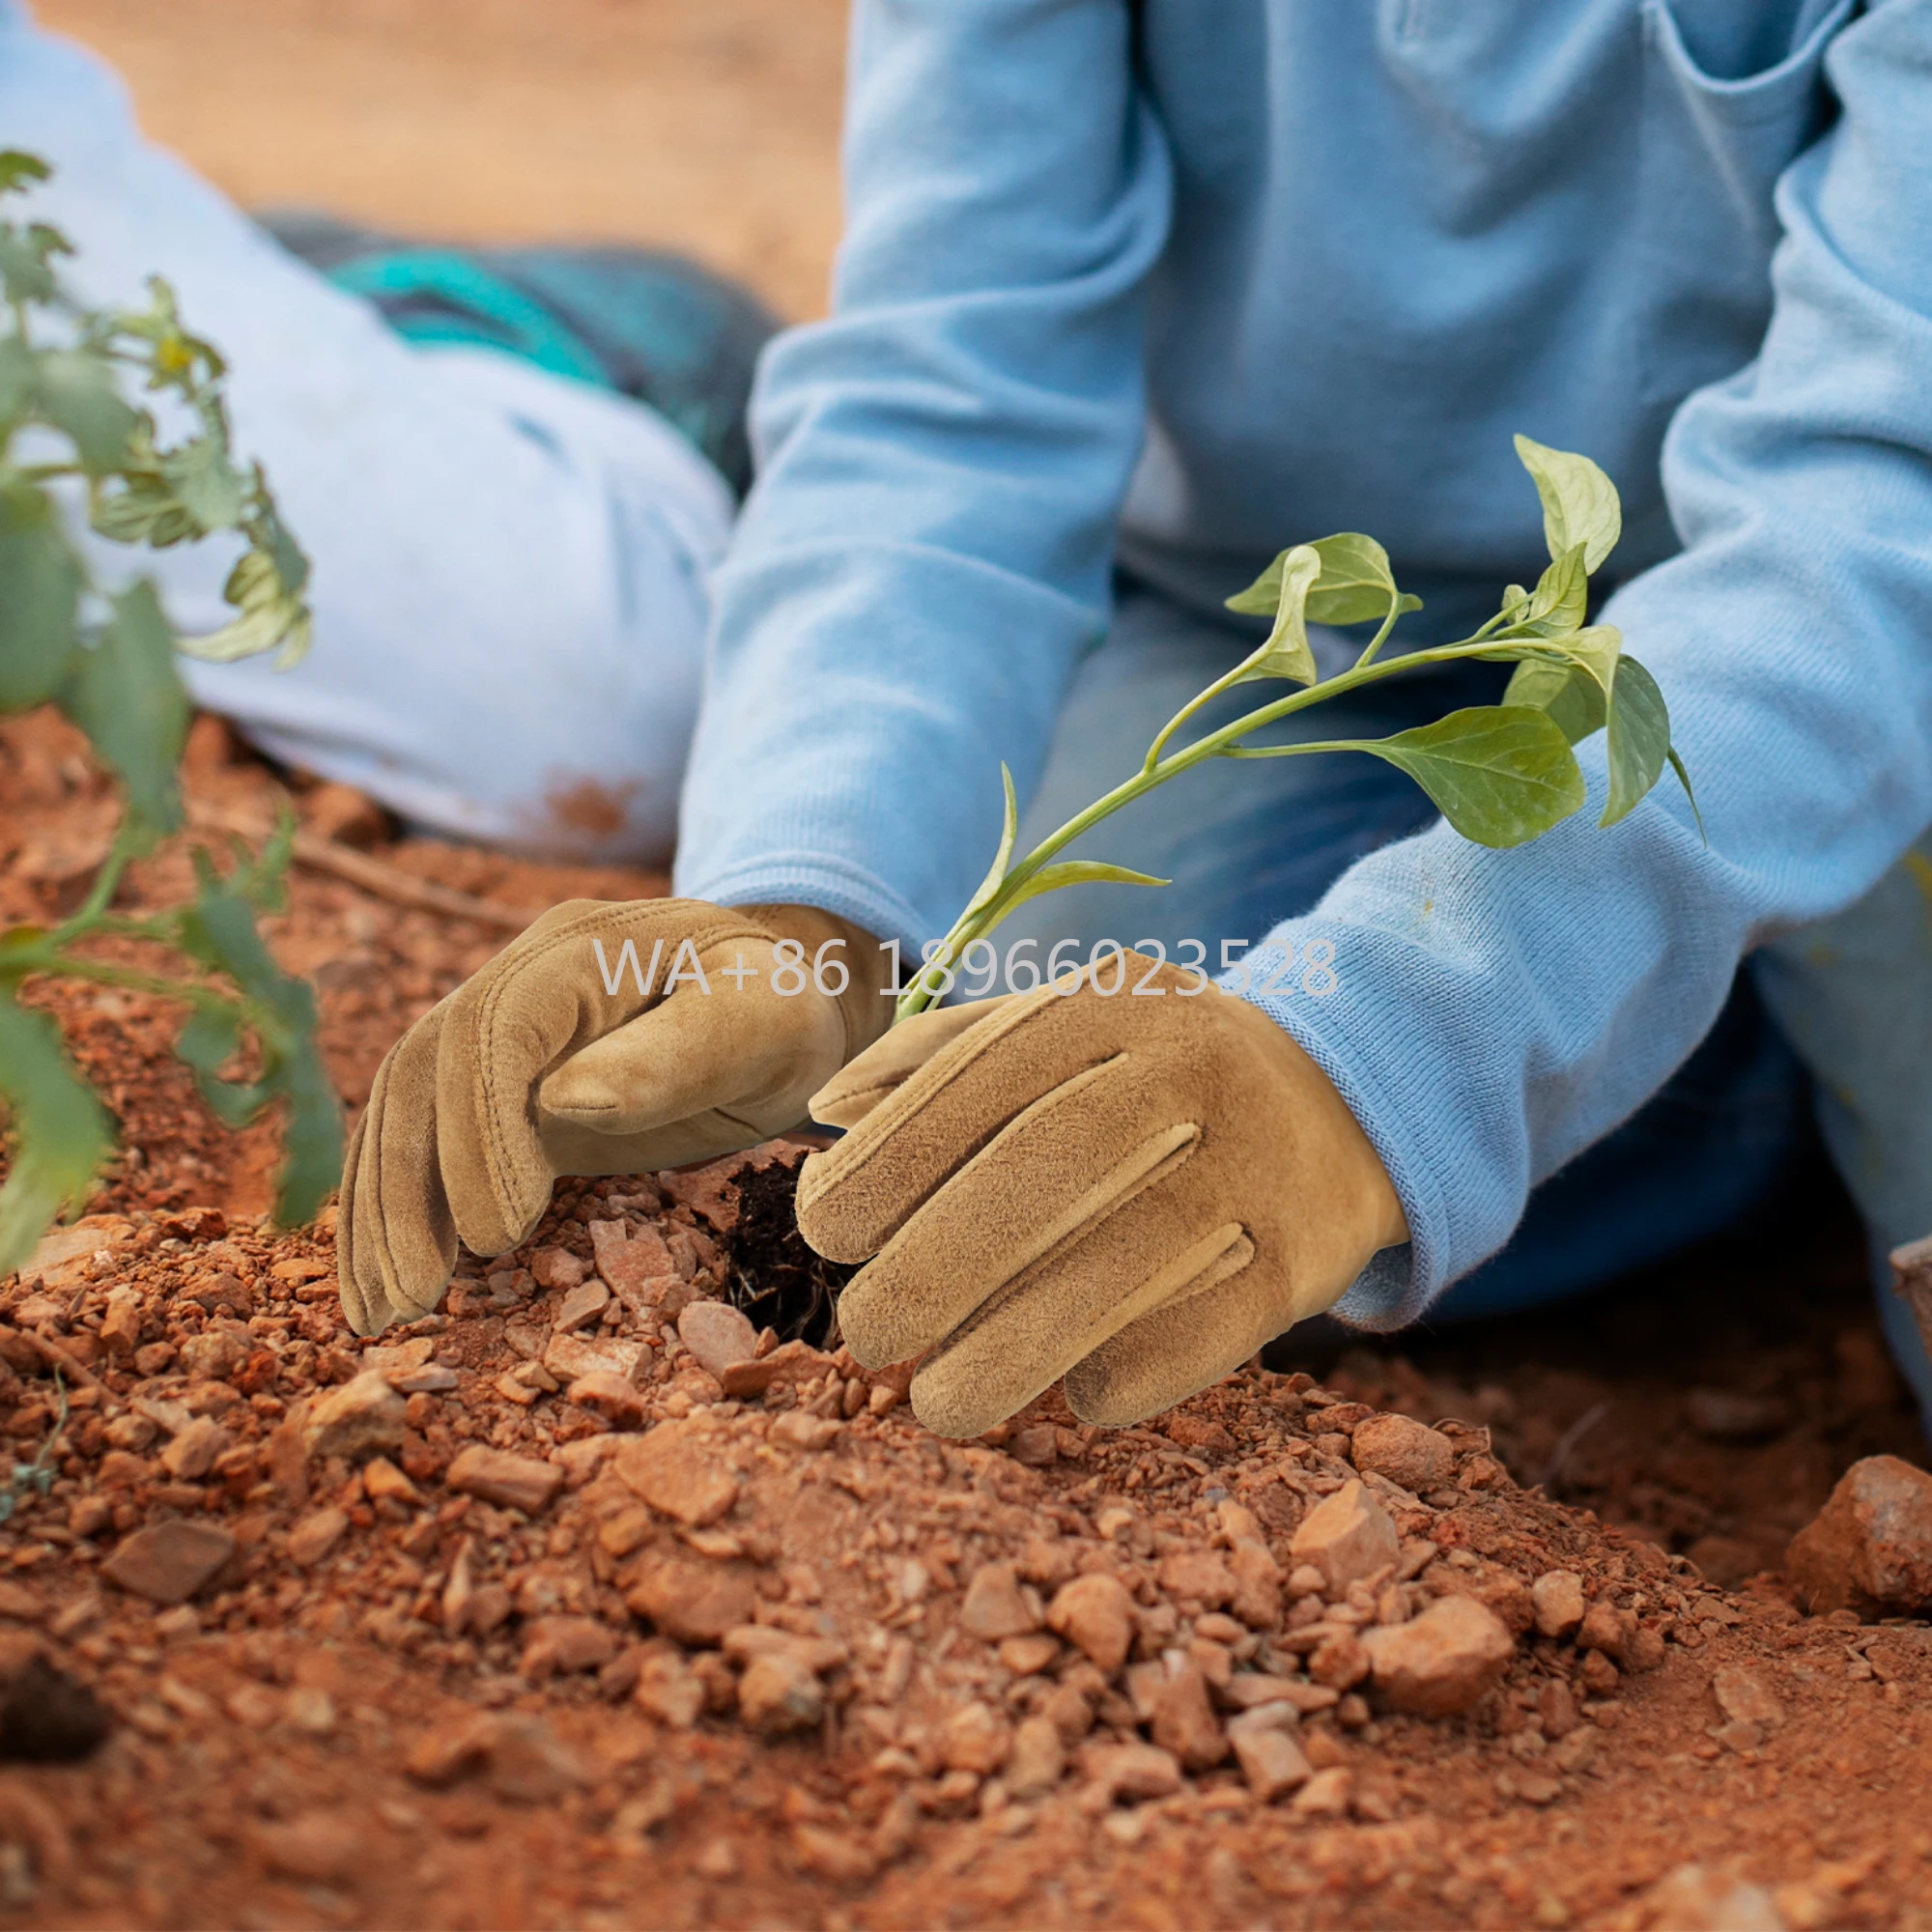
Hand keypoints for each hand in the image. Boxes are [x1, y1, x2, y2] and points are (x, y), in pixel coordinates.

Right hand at [337, 900, 885, 1334]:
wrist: (772, 994)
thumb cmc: (781, 1013)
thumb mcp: (764, 1025)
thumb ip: (676, 1055)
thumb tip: (563, 1099)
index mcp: (583, 949)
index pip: (495, 1029)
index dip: (479, 1129)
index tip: (498, 1232)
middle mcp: (517, 976)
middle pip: (425, 1070)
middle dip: (412, 1188)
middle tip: (416, 1297)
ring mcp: (493, 1025)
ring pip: (403, 1108)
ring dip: (382, 1211)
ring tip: (382, 1311)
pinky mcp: (490, 1082)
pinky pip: (418, 1136)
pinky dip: (393, 1208)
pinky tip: (383, 1282)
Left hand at [797, 957, 1407, 1435]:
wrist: (1346, 1099)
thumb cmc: (1154, 1073)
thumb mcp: (1063, 1026)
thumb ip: (940, 1055)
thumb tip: (823, 1111)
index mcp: (1111, 1003)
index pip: (985, 1074)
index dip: (893, 1156)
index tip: (824, 1229)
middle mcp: (1189, 1068)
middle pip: (1049, 1168)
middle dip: (938, 1262)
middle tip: (867, 1335)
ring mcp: (1256, 1159)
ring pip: (1123, 1261)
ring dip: (1014, 1348)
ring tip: (937, 1404)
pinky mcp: (1305, 1253)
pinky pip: (1204, 1330)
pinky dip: (1126, 1373)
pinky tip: (1072, 1394)